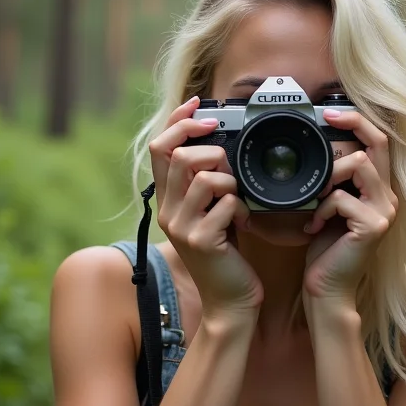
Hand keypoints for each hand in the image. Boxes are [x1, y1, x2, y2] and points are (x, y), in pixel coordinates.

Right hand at [149, 97, 263, 321]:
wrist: (230, 300)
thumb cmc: (226, 254)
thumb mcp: (211, 213)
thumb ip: (206, 184)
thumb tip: (220, 147)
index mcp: (168, 200)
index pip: (160, 148)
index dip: (178, 121)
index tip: (198, 105)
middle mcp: (167, 211)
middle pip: (179, 155)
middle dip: (214, 152)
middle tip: (232, 168)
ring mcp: (181, 226)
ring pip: (207, 176)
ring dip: (232, 183)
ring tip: (239, 202)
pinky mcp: (201, 240)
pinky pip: (227, 202)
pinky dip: (243, 208)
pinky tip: (245, 223)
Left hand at [303, 109, 397, 311]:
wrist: (326, 289)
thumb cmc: (325, 250)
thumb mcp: (330, 208)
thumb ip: (334, 182)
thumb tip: (321, 154)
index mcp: (379, 191)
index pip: (380, 143)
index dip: (359, 121)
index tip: (331, 113)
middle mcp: (389, 198)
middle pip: (378, 144)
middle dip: (351, 127)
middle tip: (324, 123)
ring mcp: (385, 211)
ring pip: (358, 165)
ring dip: (327, 181)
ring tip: (314, 204)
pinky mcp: (373, 225)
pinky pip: (340, 197)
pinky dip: (321, 209)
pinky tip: (314, 227)